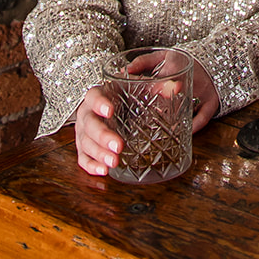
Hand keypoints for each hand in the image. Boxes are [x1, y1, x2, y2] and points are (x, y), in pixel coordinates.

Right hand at [73, 59, 219, 174]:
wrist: (113, 107)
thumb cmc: (125, 97)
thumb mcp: (140, 88)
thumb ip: (157, 87)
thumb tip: (176, 87)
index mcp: (99, 94)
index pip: (93, 95)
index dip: (99, 103)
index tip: (110, 111)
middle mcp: (87, 113)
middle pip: (89, 123)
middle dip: (102, 135)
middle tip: (118, 145)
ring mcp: (84, 132)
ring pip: (85, 143)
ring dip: (99, 154)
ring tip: (114, 162)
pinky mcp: (84, 147)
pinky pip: (82, 158)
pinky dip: (91, 165)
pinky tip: (103, 170)